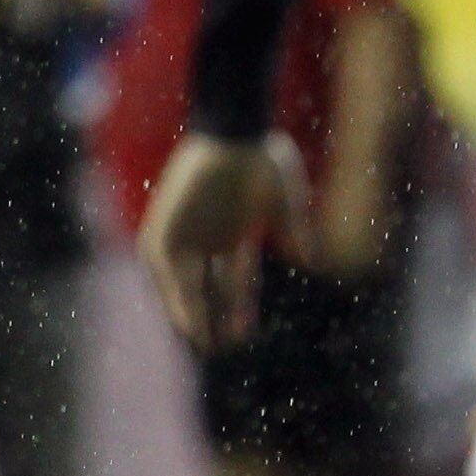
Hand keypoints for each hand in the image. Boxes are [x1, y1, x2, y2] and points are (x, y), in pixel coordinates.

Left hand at [139, 135, 289, 349]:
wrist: (234, 129)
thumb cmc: (262, 158)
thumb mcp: (285, 202)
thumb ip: (294, 232)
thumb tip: (311, 261)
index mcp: (233, 230)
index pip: (234, 278)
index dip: (239, 306)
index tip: (243, 332)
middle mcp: (206, 234)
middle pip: (207, 285)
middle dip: (215, 315)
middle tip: (221, 346)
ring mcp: (184, 231)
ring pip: (184, 284)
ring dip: (192, 313)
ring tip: (202, 343)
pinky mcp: (164, 228)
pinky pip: (166, 272)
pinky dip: (176, 297)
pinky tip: (187, 322)